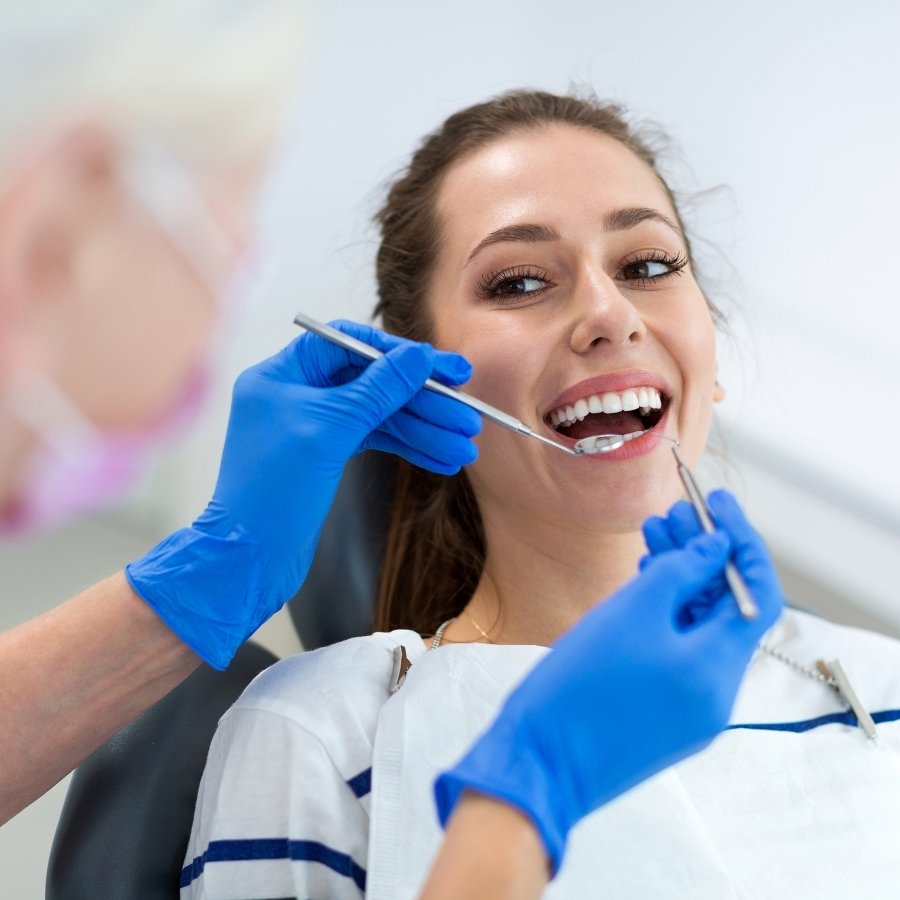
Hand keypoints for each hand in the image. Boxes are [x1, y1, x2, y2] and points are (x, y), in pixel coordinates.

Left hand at [126, 321, 480, 668]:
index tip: (444, 367)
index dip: (401, 354)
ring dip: (423, 430)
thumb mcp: (330, 430)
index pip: (351, 345)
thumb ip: (378, 390)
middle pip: (372, 383)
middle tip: (467, 416)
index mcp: (283, 375)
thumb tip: (418, 356)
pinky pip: (374, 441)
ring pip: (379, 416)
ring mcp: (313, 426)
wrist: (250, 559)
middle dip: (422, 402)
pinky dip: (408, 449)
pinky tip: (442, 460)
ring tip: (465, 447)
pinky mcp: (326, 456)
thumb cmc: (273, 491)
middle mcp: (297, 394)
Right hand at [434, 494, 782, 875]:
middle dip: (703, 555)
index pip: (756, 593)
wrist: (538, 761)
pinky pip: (678, 651)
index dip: (740, 542)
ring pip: (698, 628)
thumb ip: (681, 572)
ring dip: (681, 580)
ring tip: (652, 534)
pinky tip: (643, 579)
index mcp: (717, 668)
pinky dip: (666, 613)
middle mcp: (716, 692)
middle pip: (724, 609)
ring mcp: (691, 707)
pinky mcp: (663, 713)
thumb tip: (717, 548)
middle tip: (674, 512)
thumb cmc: (580, 687)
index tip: (719, 504)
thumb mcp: (630, 613)